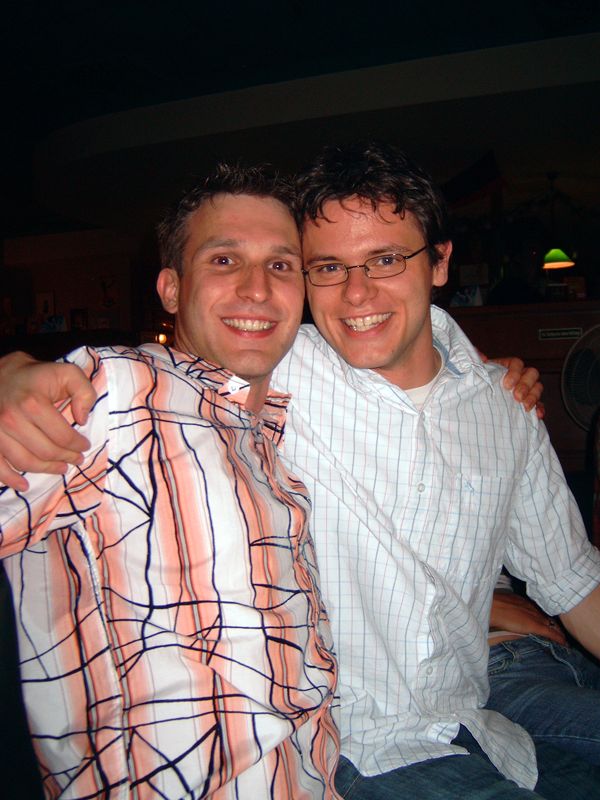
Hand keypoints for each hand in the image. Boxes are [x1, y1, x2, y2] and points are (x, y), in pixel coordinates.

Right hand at [0, 352, 95, 490]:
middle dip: (66, 458)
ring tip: (60, 469)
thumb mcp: (66, 372)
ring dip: (45, 470)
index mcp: (33, 404)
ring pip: (25, 462)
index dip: (77, 445)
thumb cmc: (34, 374)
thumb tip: (83, 418)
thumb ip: (83, 391)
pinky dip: (10, 479)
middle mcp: (11, 419)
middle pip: (45, 452)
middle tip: (76, 459)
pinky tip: (23, 485)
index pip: (62, 436)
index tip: (84, 446)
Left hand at [481, 353, 544, 418]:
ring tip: (525, 407)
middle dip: (526, 385)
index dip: (514, 372)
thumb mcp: (475, 373)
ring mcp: (525, 390)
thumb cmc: (478, 384)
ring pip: (537, 388)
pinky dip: (539, 409)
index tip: (506, 384)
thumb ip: (475, 361)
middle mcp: (518, 376)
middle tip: (517, 396)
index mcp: (506, 367)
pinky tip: (538, 414)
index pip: (517, 363)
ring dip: (533, 397)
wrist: (477, 402)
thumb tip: (480, 357)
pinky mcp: (528, 403)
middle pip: (531, 374)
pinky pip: (539, 404)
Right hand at [490, 590, 566, 644]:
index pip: (539, 609)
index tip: (549, 621)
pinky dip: (558, 638)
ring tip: (564, 637)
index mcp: (524, 601)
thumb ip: (508, 607)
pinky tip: (565, 644)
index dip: (545, 616)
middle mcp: (532, 607)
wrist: (493, 607)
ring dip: (558, 630)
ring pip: (551, 624)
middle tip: (561, 630)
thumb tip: (506, 612)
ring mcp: (535, 616)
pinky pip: (551, 633)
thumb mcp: (502, 603)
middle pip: (547, 616)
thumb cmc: (493, 605)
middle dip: (554, 623)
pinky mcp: (535, 626)